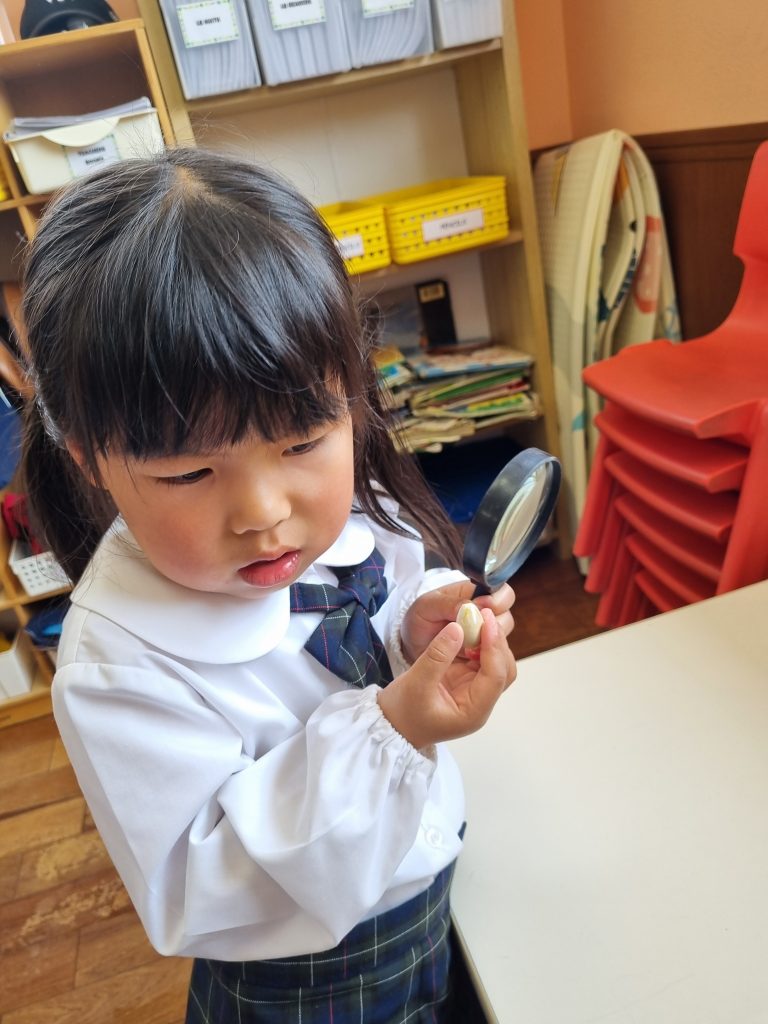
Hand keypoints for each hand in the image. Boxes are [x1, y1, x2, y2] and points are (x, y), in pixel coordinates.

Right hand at [378, 608, 516, 748]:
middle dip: (495, 642)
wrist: (391, 726)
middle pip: (503, 669)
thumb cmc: (403, 713)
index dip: (494, 646)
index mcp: (474, 711)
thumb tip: (458, 627)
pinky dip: (476, 642)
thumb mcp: (415, 683)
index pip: (496, 676)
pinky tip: (466, 629)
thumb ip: (437, 656)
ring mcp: (473, 691)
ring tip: (473, 619)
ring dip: (487, 640)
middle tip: (481, 616)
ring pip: (494, 662)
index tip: (486, 621)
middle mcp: (479, 702)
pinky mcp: (464, 681)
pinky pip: (479, 658)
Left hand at [401, 581, 515, 661]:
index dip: (497, 602)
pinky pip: (493, 656)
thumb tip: (473, 607)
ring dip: (486, 642)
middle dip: (493, 626)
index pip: (503, 594)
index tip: (483, 610)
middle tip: (472, 630)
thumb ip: (449, 604)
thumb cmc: (420, 618)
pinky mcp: (482, 654)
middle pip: (506, 617)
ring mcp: (485, 634)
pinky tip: (466, 656)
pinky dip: (482, 657)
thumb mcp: (427, 606)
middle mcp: (485, 614)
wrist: (412, 642)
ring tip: (465, 644)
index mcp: (475, 593)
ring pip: (501, 638)